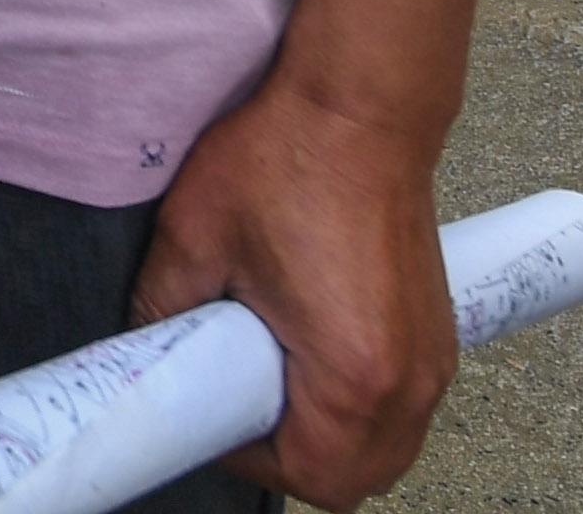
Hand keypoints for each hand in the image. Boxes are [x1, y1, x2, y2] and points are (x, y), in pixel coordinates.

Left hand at [130, 83, 456, 501]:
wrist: (360, 106)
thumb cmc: (290, 160)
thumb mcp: (195, 238)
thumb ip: (161, 307)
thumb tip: (145, 345)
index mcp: (351, 374)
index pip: (312, 474)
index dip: (251, 459)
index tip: (215, 419)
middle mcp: (407, 378)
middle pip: (359, 477)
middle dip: (295, 458)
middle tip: (241, 407)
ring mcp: (431, 355)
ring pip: (388, 445)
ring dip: (334, 437)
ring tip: (275, 382)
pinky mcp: (438, 330)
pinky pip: (406, 405)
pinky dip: (364, 407)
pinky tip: (315, 362)